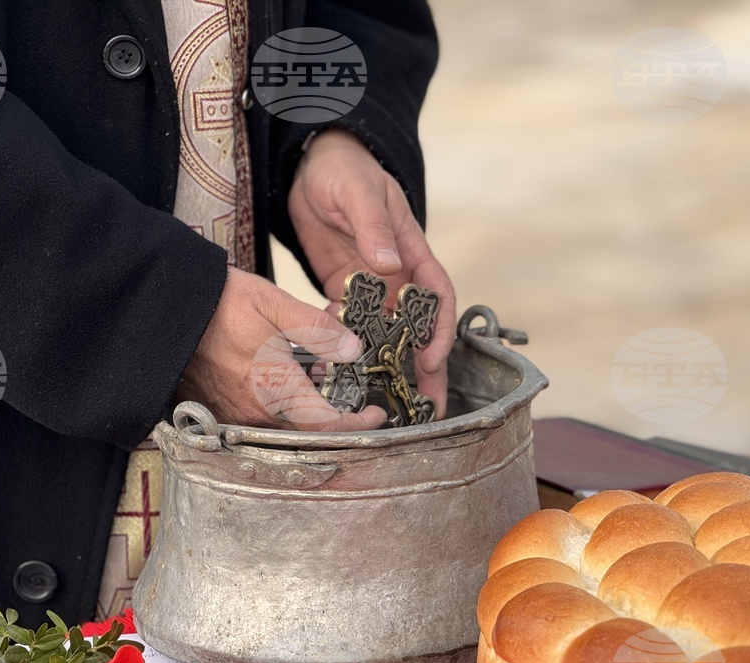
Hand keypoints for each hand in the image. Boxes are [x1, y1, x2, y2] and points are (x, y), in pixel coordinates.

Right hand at [177, 267, 386, 430]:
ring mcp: (234, 415)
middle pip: (308, 431)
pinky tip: (280, 379)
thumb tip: (352, 350)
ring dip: (305, 409)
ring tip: (314, 378)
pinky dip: (278, 406)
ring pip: (283, 426)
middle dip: (334, 415)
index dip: (359, 424)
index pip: (329, 426)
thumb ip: (317, 330)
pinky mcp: (217, 410)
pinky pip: (258, 419)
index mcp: (276, 388)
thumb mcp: (275, 304)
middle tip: (350, 395)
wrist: (163, 311)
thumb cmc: (218, 303)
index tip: (377, 413)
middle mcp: (256, 411)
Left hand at [288, 129, 456, 418]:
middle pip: (417, 328)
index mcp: (412, 252)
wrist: (311, 167)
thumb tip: (388, 264)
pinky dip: (348, 345)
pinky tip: (340, 368)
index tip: (431, 360)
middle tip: (426, 408)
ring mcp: (371, 286)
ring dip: (389, 366)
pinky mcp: (343, 290)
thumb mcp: (360, 194)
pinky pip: (350, 324)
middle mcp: (397, 276)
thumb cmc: (345, 172)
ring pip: (386, 334)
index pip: (437, 297)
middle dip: (425, 368)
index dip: (439, 331)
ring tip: (387, 404)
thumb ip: (373, 228)